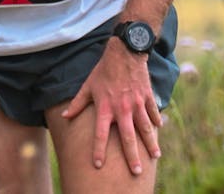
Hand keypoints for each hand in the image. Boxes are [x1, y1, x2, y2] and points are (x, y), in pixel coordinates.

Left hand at [61, 37, 161, 175]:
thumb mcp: (88, 85)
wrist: (125, 51)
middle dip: (132, 157)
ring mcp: (137, 103)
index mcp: (105, 107)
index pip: (100, 134)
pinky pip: (153, 113)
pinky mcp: (147, 97)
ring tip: (154, 156)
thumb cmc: (104, 70)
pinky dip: (156, 122)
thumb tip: (65, 116)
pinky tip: (159, 130)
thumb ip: (77, 103)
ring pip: (145, 128)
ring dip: (150, 143)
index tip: (98, 165)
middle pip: (128, 138)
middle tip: (136, 172)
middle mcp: (122, 108)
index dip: (98, 150)